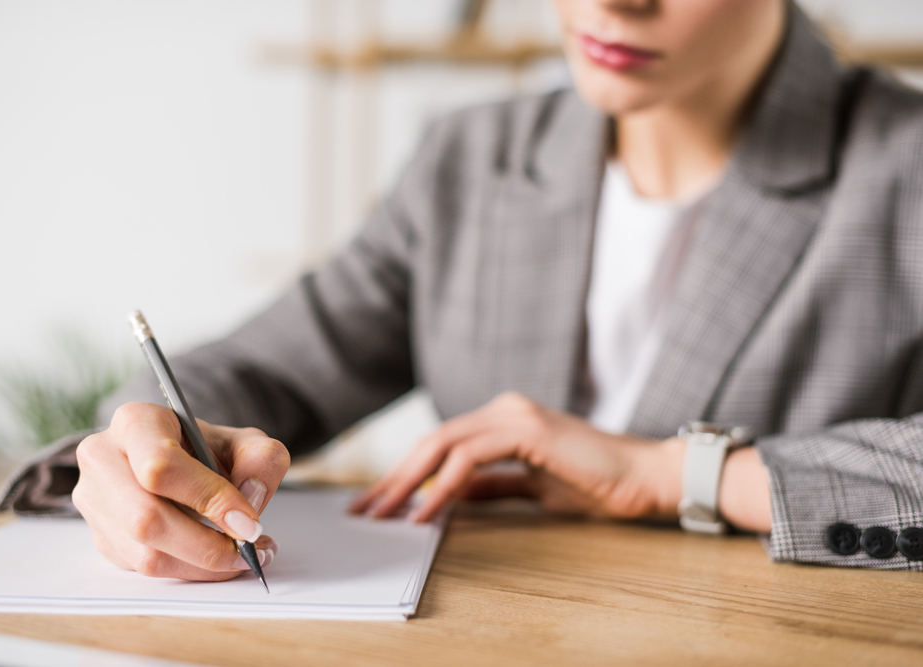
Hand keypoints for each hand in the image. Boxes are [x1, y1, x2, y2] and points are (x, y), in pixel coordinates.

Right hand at [73, 402, 289, 580]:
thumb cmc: (205, 448)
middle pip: (145, 518)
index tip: (248, 523)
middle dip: (206, 545)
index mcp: (136, 421)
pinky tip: (217, 559)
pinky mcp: (101, 537)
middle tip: (248, 550)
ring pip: (144, 554)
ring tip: (242, 556)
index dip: (208, 498)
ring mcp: (94, 501)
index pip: (160, 466)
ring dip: (201, 566)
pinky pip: (144, 569)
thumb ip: (260, 461)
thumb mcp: (243, 441)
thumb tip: (250, 501)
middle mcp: (102, 458)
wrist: (177, 458)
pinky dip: (189, 571)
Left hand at [350, 392, 683, 521]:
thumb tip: (447, 498)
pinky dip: (444, 485)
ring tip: (384, 513)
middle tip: (364, 510)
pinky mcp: (528, 429)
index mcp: (502, 420)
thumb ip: (490, 488)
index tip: (378, 503)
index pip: (440, 445)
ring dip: (408, 482)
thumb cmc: (596, 483)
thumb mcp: (530, 488)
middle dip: (394, 478)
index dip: (404, 474)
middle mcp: (503, 409)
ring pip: (443, 444)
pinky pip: (471, 457)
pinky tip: (426, 510)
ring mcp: (514, 415)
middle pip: (432, 442)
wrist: (647, 477)